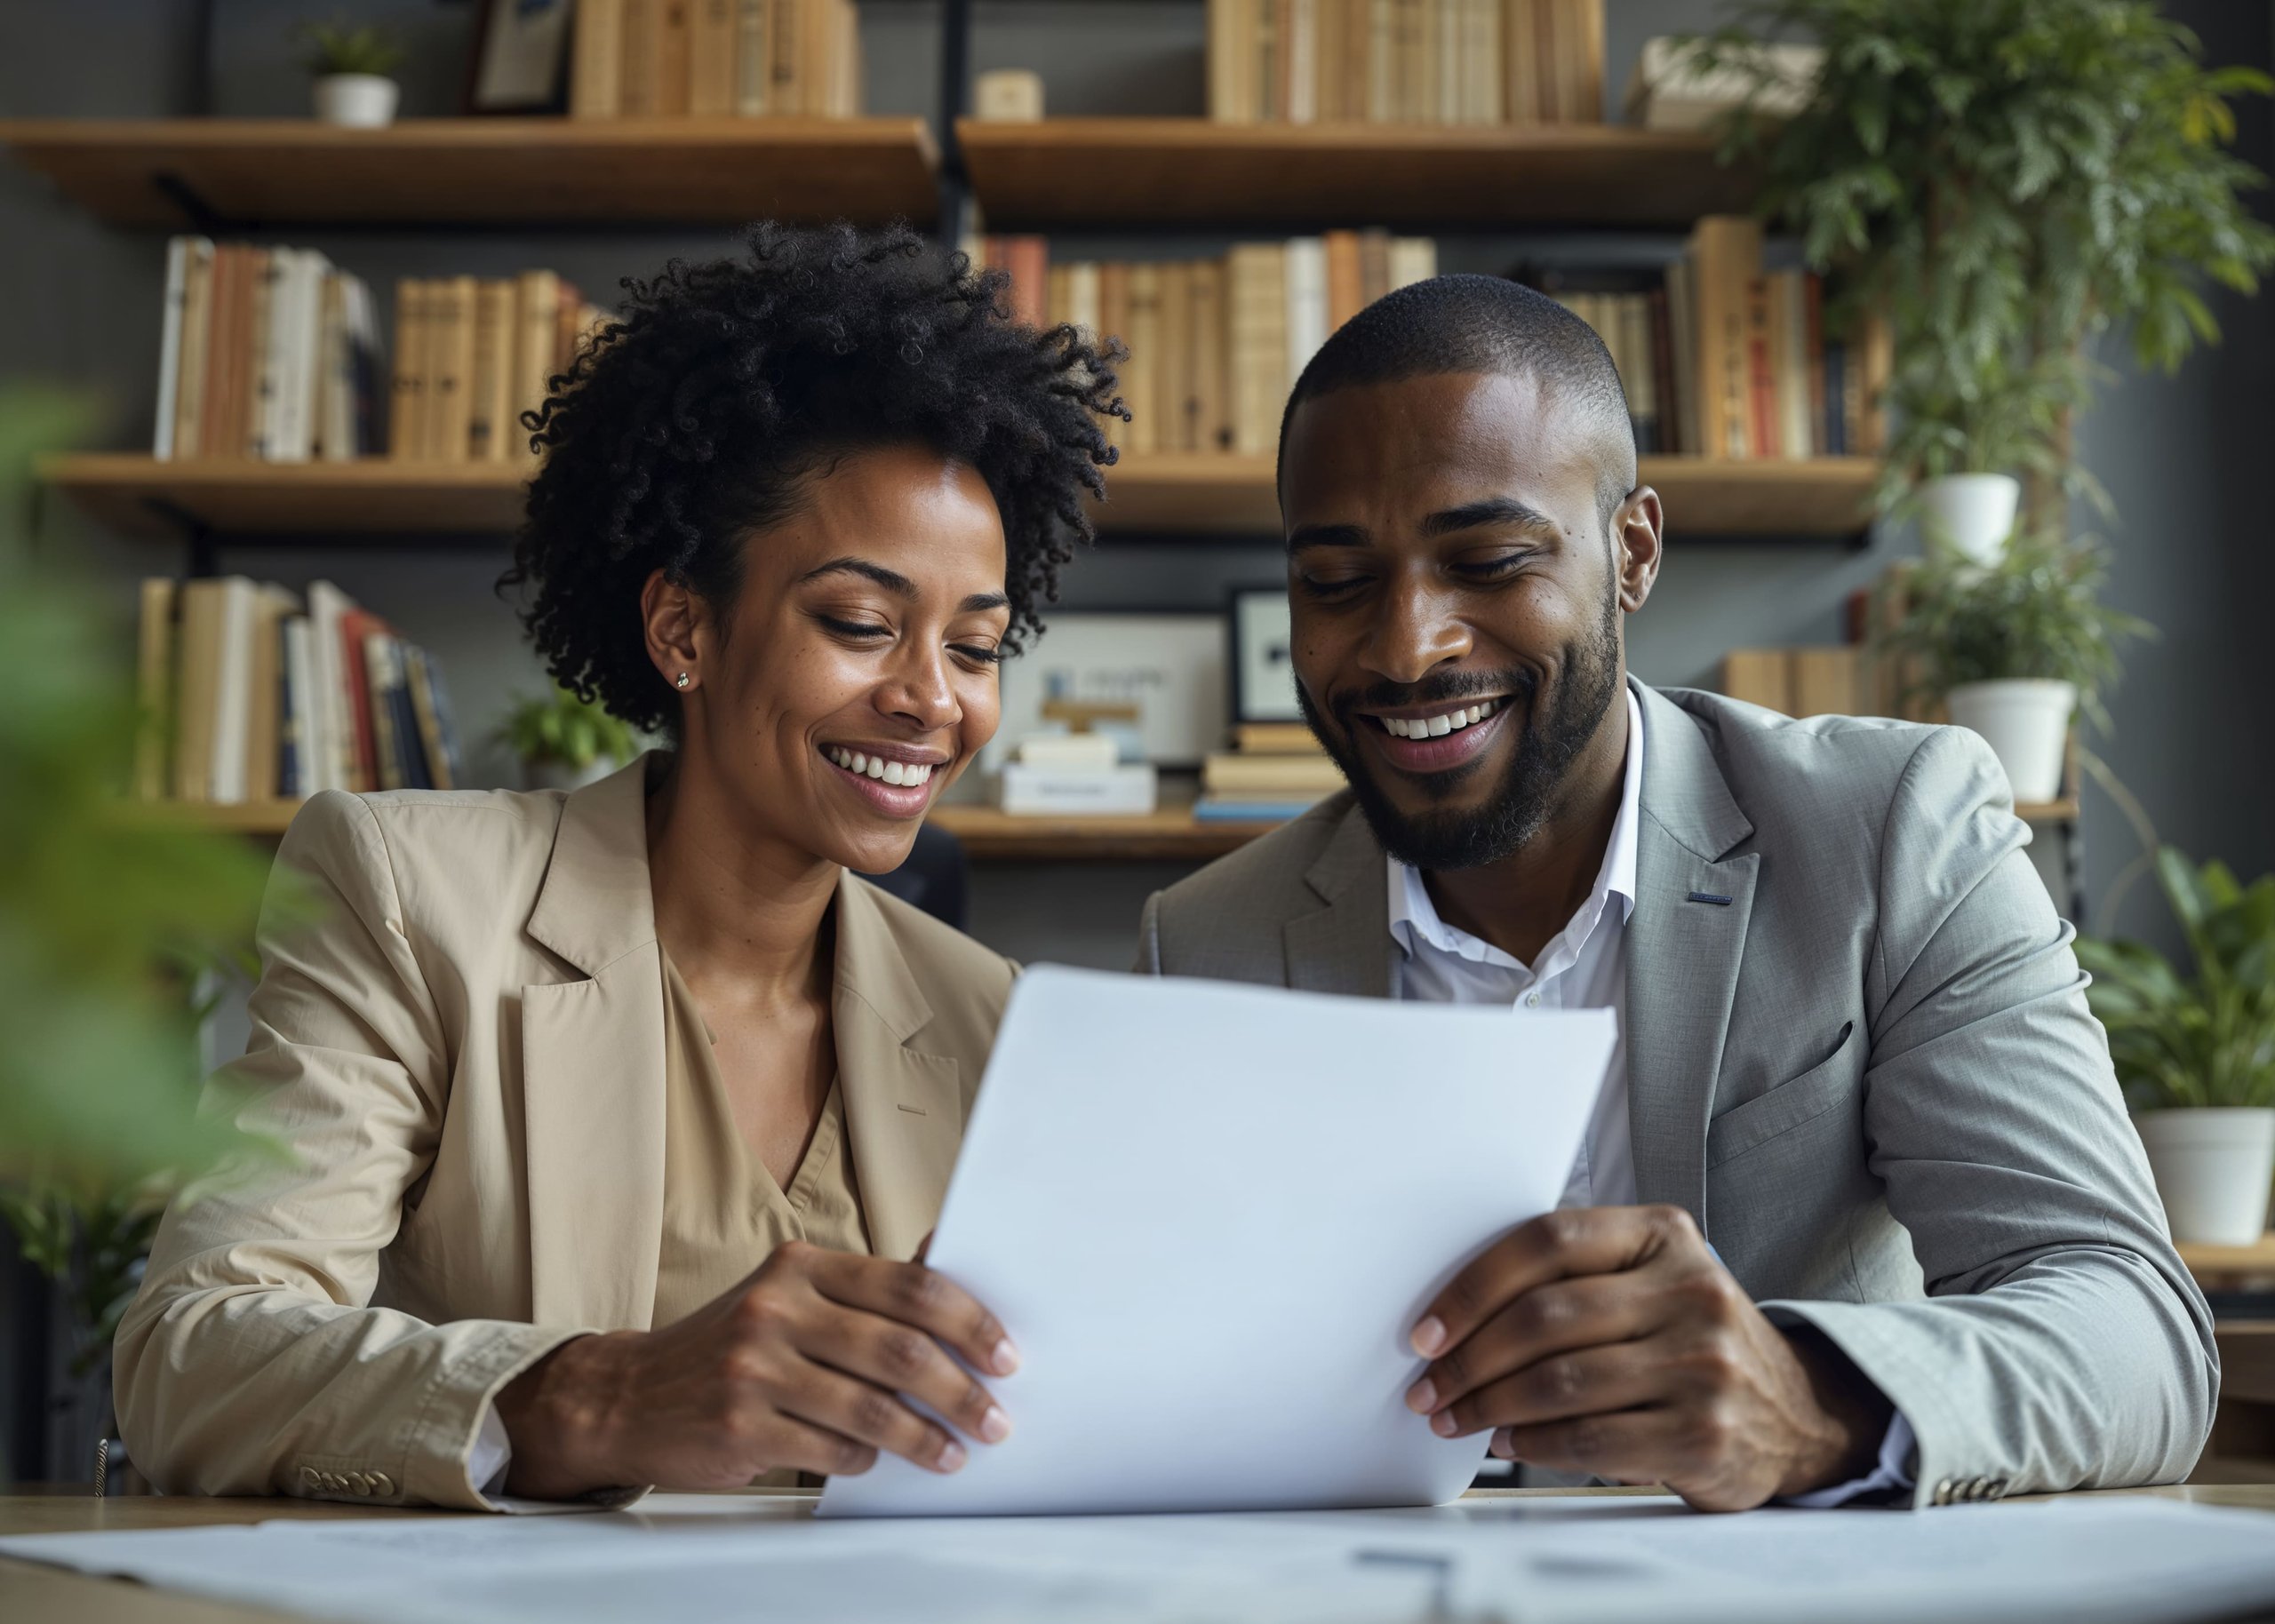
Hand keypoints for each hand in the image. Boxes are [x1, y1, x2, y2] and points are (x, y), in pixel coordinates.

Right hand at [493, 1239, 1017, 1498]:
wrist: (626, 1395)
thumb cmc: (730, 1346)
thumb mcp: (790, 1296)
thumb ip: (866, 1291)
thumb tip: (951, 1264)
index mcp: (802, 1266)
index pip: (908, 1286)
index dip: (970, 1321)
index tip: (1006, 1355)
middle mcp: (777, 1308)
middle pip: (900, 1348)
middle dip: (962, 1390)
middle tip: (995, 1419)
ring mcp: (754, 1367)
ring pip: (872, 1408)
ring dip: (926, 1438)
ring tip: (953, 1454)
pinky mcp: (741, 1427)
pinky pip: (831, 1449)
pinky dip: (866, 1459)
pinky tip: (877, 1461)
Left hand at [1403, 1205, 1890, 1510]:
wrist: (1796, 1415)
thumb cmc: (1693, 1341)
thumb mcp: (1654, 1280)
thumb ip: (1575, 1275)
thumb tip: (1455, 1313)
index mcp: (1664, 1235)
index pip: (1546, 1240)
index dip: (1472, 1286)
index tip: (1426, 1330)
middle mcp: (1691, 1292)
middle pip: (1543, 1317)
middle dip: (1467, 1358)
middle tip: (1428, 1386)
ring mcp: (1703, 1365)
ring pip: (1558, 1383)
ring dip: (1487, 1405)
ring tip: (1455, 1417)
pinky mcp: (1702, 1435)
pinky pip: (1588, 1439)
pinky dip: (1532, 1445)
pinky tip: (1507, 1442)